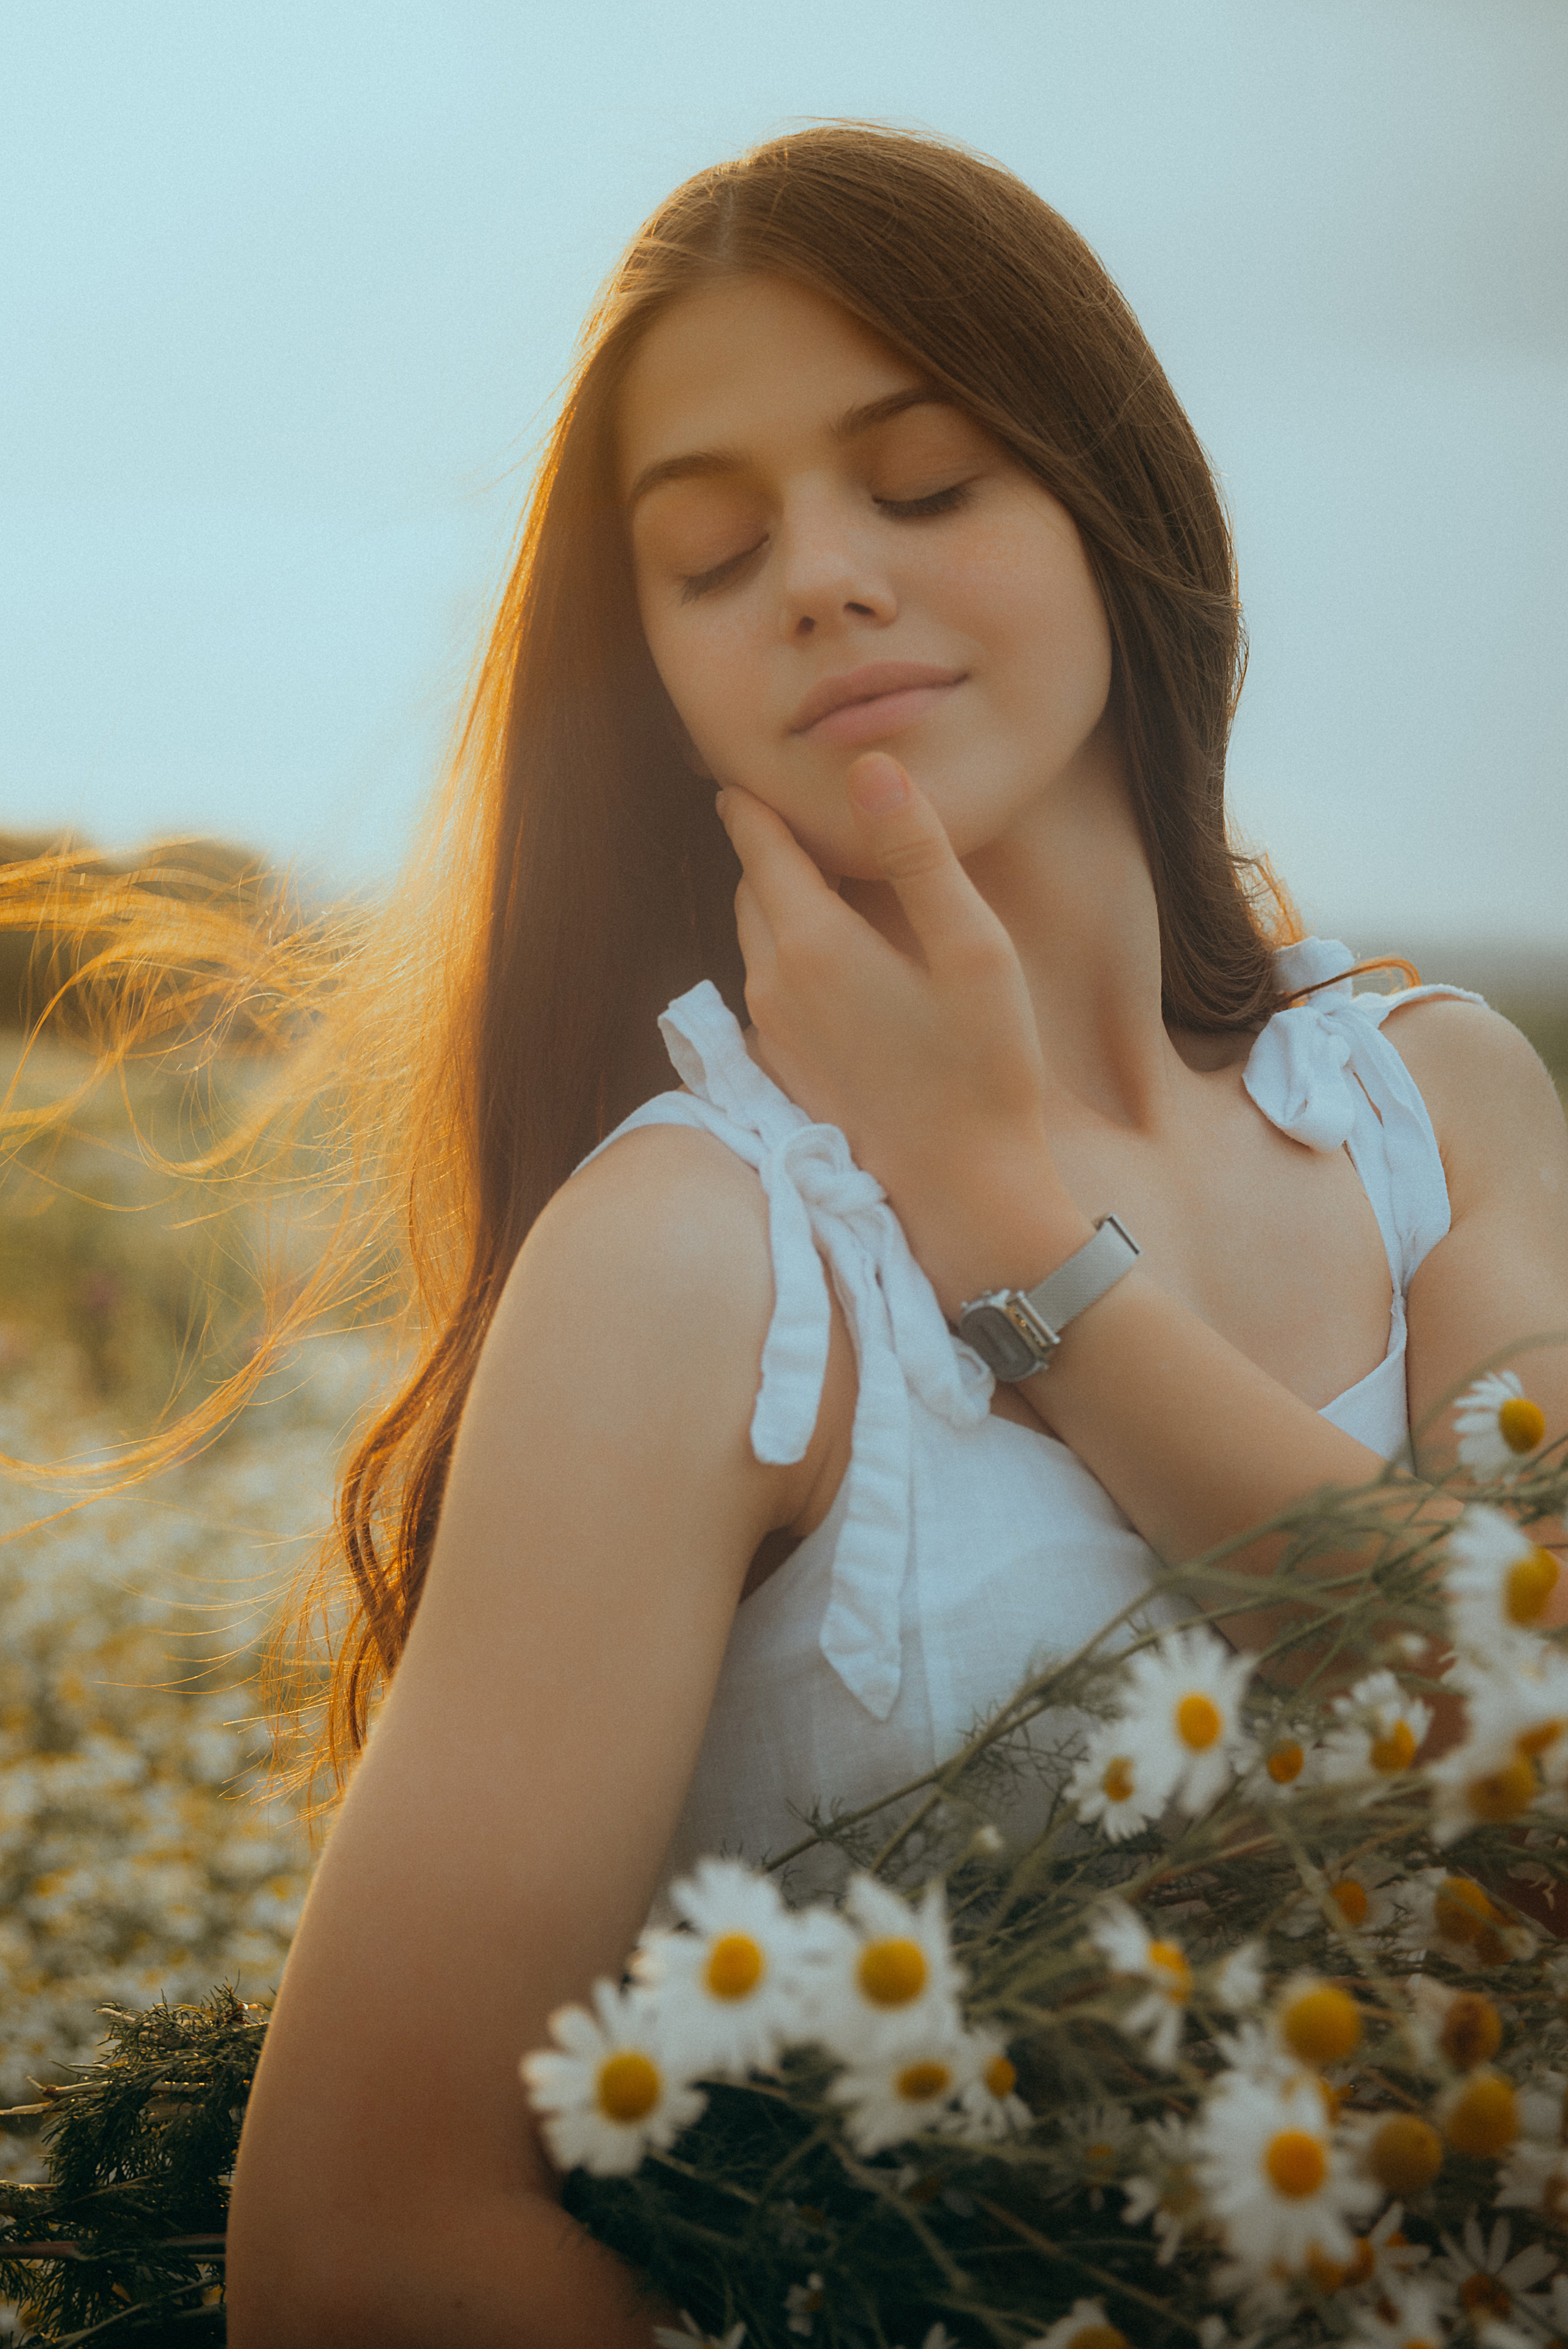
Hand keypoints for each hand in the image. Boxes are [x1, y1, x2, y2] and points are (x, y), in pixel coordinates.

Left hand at [716, 753, 1090, 1311]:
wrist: (961, 1195)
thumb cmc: (982, 1070)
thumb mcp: (972, 949)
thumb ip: (917, 854)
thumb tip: (869, 767)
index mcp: (811, 943)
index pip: (757, 842)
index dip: (754, 798)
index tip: (751, 763)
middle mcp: (772, 983)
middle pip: (753, 887)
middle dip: (769, 845)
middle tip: (798, 808)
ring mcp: (770, 1033)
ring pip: (759, 937)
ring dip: (782, 900)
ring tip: (826, 872)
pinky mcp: (782, 1069)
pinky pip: (772, 986)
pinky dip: (792, 953)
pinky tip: (842, 957)